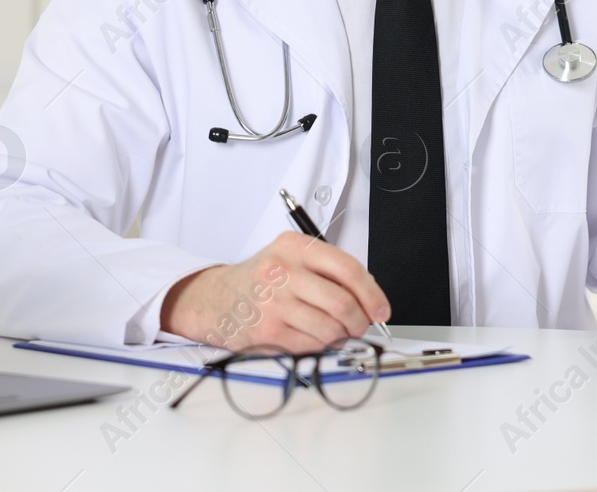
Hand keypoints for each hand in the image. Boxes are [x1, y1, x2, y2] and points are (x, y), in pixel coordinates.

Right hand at [160, 232, 389, 352]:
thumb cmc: (261, 280)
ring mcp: (273, 303)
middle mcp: (283, 272)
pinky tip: (316, 341)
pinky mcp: (265, 332)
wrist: (214, 298)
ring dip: (341, 338)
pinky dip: (321, 348)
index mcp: (295, 247)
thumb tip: (370, 300)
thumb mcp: (292, 258)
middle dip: (359, 321)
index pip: (348, 269)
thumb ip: (329, 271)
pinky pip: (309, 347)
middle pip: (342, 302)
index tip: (381, 310)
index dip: (372, 294)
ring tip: (337, 334)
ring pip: (329, 329)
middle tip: (360, 326)